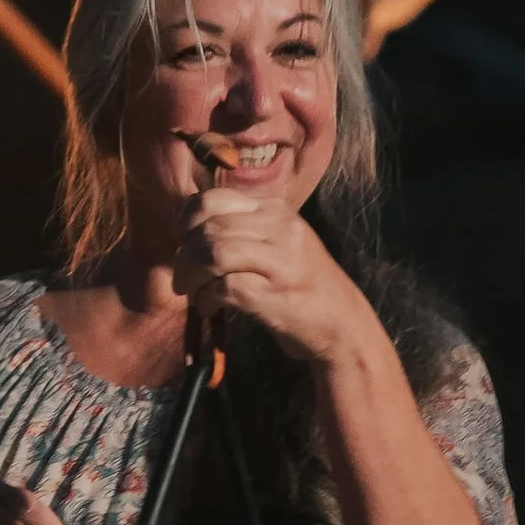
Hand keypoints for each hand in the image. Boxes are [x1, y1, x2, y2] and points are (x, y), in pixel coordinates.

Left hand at [172, 188, 369, 363]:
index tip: (182, 244)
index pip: (213, 200)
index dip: (186, 222)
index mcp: (275, 210)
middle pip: (208, 229)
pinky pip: (223, 287)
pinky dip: (206, 298)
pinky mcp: (275, 293)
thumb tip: (187, 232)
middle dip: (184, 257)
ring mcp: (281, 259)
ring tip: (191, 293)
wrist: (342, 324)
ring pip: (213, 254)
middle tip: (181, 280)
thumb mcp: (277, 243)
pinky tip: (209, 308)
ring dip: (191, 277)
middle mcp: (280, 227)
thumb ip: (242, 229)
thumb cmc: (301, 286)